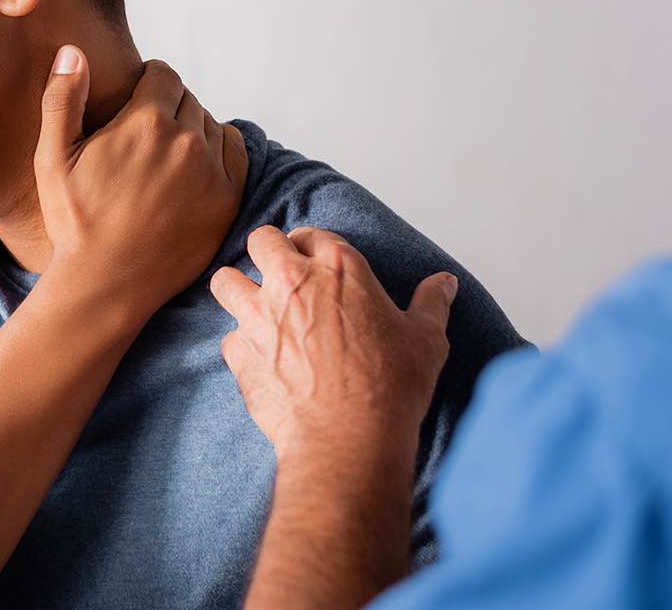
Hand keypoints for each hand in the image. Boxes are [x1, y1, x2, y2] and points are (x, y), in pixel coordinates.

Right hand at [34, 47, 246, 324]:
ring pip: (210, 124)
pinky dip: (218, 152)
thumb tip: (73, 51)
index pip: (164, 74)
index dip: (148, 83)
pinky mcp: (228, 199)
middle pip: (188, 98)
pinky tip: (193, 168)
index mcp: (146, 121)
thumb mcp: (53, 157)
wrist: (107, 283)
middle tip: (145, 135)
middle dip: (168, 107)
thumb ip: (63, 98)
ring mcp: (213, 171)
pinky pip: (235, 153)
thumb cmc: (75, 221)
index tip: (136, 100)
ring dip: (192, 130)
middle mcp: (187, 140)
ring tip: (166, 155)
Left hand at [210, 226, 455, 464]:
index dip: (311, 247)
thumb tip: (444, 283)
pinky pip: (229, 336)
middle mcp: (291, 281)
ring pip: (226, 281)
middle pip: (261, 241)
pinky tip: (262, 360)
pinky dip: (242, 345)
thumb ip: (431, 303)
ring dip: (239, 290)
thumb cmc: (390, 387)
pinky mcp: (238, 351)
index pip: (311, 234)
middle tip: (282, 277)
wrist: (347, 438)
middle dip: (269, 254)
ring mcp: (257, 315)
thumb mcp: (426, 339)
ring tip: (257, 310)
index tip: (315, 263)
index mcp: (338, 267)